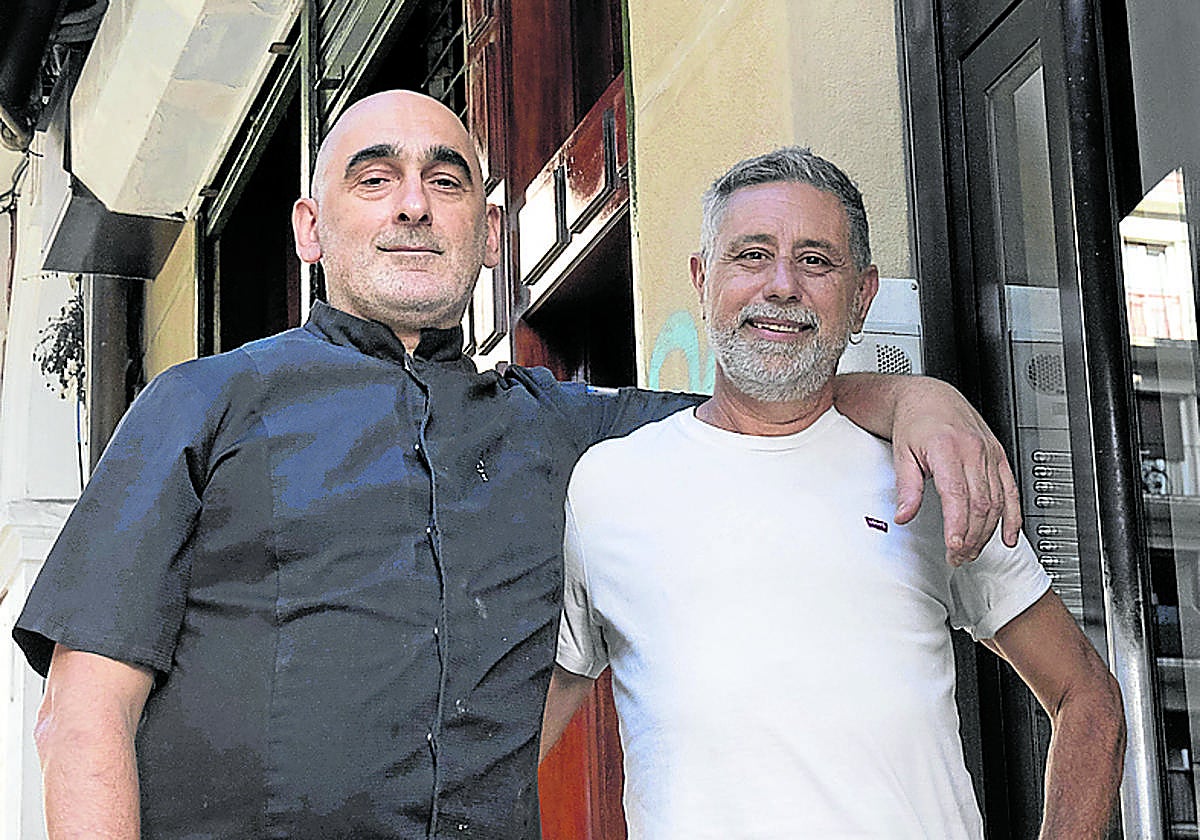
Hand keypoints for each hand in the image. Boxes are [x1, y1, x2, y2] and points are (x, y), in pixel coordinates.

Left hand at [890, 378, 1020, 564]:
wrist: (930, 397)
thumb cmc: (914, 422)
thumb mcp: (901, 453)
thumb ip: (906, 487)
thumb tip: (904, 516)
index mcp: (948, 449)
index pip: (957, 495)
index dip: (958, 525)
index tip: (953, 547)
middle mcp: (973, 451)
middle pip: (980, 504)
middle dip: (971, 536)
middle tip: (958, 557)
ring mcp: (990, 454)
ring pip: (996, 501)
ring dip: (987, 532)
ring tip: (973, 551)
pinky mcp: (999, 457)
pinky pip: (1011, 490)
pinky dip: (1013, 516)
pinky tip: (1009, 536)